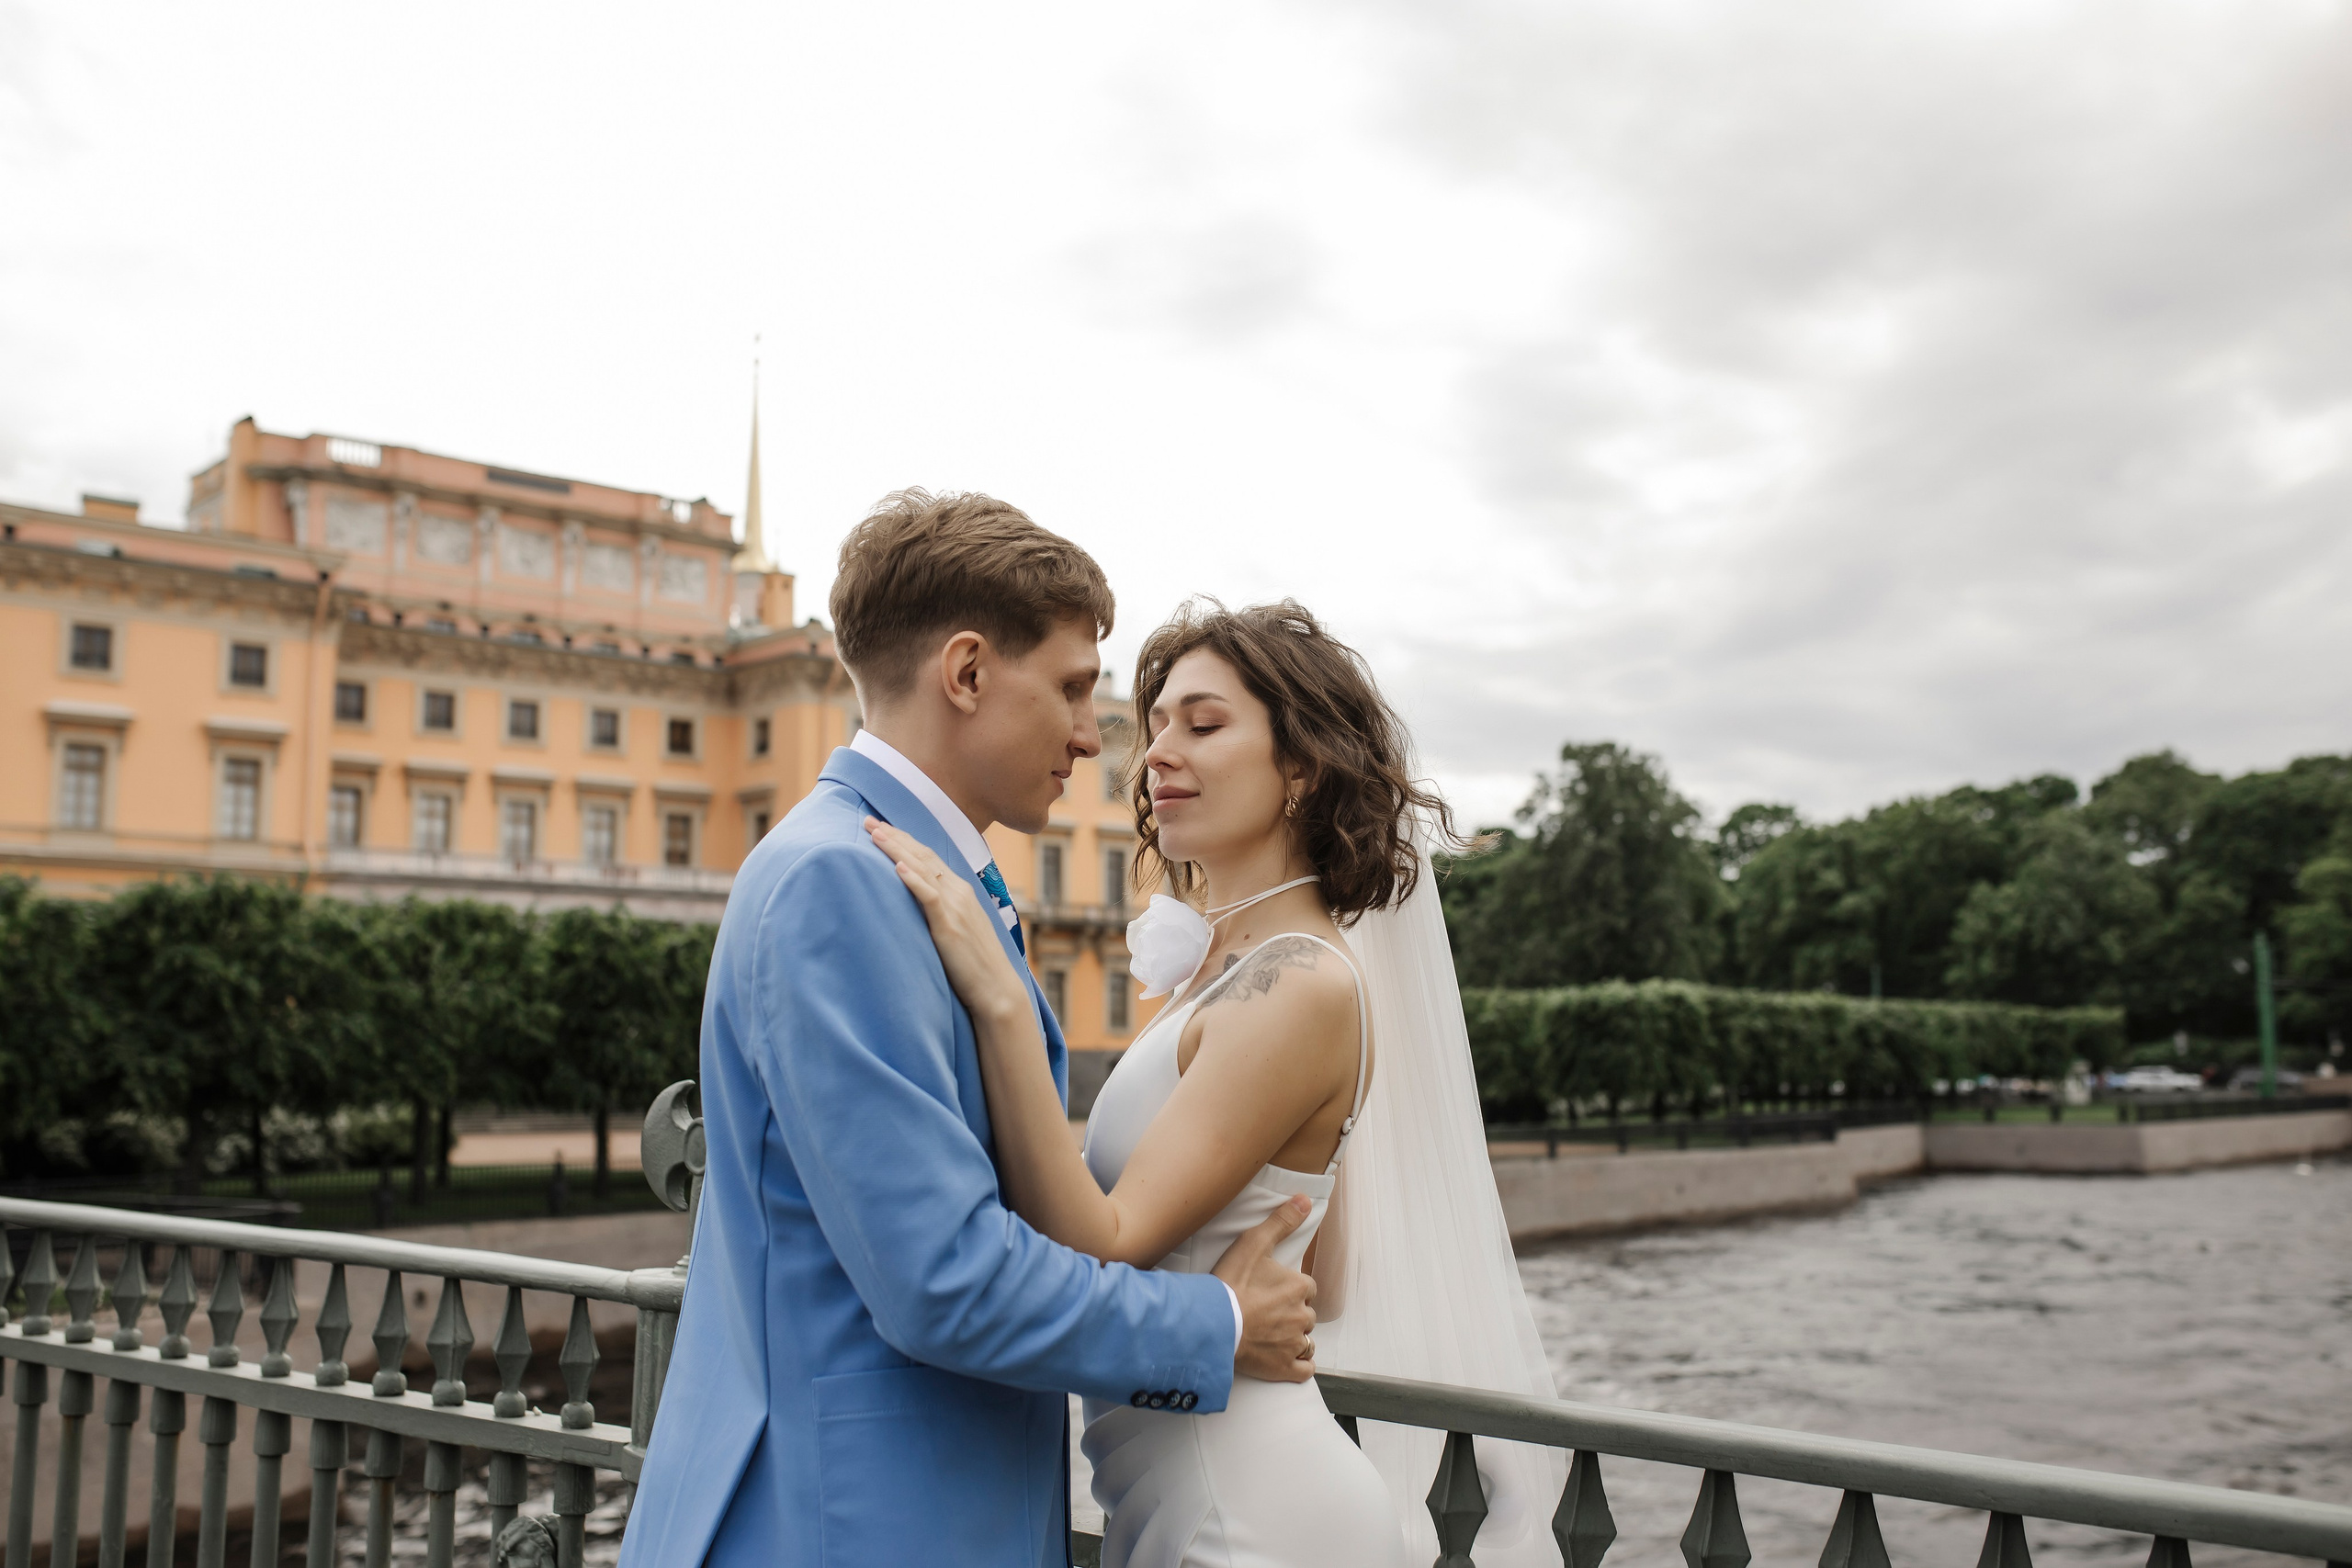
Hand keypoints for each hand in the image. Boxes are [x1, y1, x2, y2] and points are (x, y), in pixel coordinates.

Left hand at [864, 818, 1032, 1024]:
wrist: (997, 988)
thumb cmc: (975, 965)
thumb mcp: (958, 930)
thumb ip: (940, 913)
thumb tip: (917, 908)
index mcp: (960, 891)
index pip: (929, 857)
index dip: (904, 840)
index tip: (882, 829)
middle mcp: (958, 892)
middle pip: (922, 855)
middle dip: (894, 836)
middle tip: (868, 820)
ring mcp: (955, 906)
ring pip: (923, 868)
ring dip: (896, 849)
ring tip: (874, 833)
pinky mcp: (949, 924)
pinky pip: (929, 896)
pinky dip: (913, 878)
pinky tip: (898, 866)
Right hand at [1212, 1197, 1317, 1382]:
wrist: (1212, 1324)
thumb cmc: (1230, 1283)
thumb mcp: (1254, 1243)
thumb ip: (1281, 1221)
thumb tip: (1305, 1199)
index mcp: (1300, 1287)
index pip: (1307, 1288)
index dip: (1291, 1289)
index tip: (1272, 1291)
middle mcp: (1303, 1316)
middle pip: (1305, 1314)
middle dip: (1291, 1314)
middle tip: (1265, 1313)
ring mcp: (1295, 1344)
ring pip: (1306, 1341)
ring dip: (1294, 1338)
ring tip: (1270, 1335)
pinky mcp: (1285, 1368)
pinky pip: (1305, 1368)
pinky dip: (1298, 1364)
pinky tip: (1284, 1358)